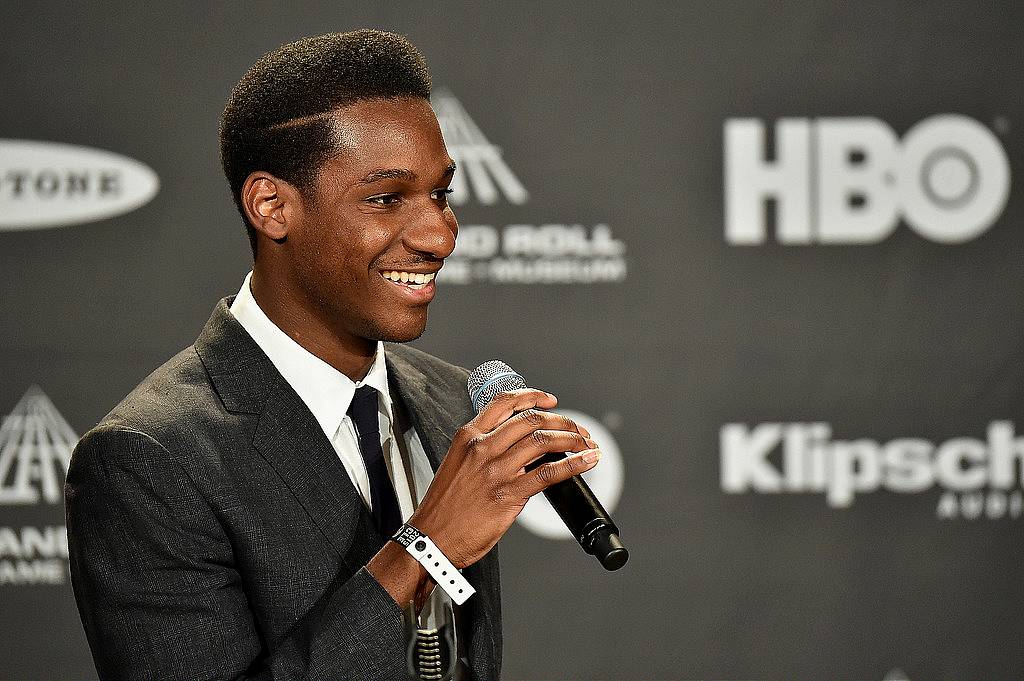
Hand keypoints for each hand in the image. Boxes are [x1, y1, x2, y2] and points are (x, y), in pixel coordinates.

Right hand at [409, 388, 600, 567]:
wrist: (431, 539)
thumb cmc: (445, 507)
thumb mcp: (458, 464)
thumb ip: (485, 449)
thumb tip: (519, 445)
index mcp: (468, 436)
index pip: (505, 403)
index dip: (533, 397)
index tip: (550, 400)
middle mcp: (482, 447)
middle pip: (531, 420)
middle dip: (562, 422)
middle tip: (577, 431)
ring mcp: (496, 470)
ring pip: (543, 441)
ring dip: (572, 440)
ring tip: (586, 445)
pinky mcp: (508, 494)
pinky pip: (549, 473)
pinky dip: (573, 464)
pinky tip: (586, 461)